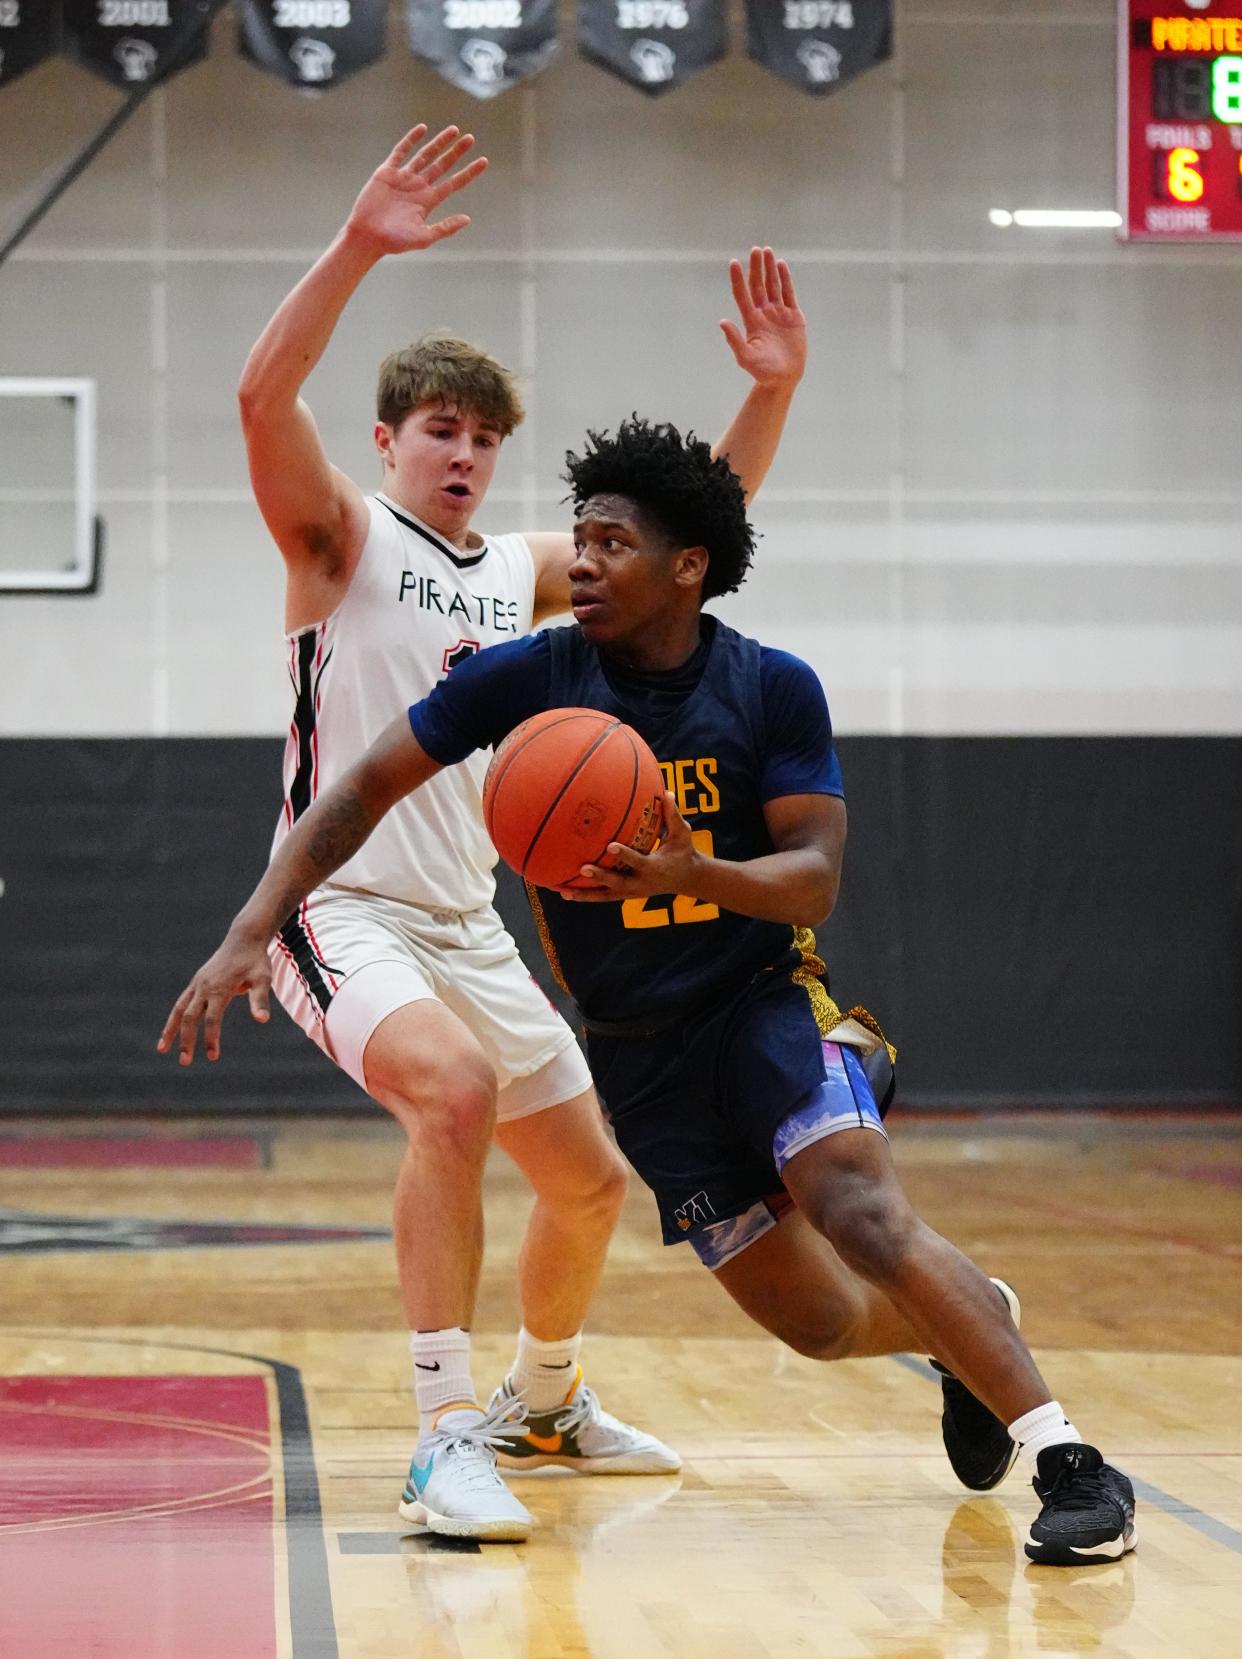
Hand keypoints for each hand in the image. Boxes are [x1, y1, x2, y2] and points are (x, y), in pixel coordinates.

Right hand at [158, 930, 272, 1065]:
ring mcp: (197, 984)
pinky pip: (181, 1002)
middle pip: (189, 1017)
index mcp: (219, 988)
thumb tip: (262, 1020)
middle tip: (185, 1063)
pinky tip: (172, 1030)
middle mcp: (203, 987)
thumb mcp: (262, 978)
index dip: (211, 1038)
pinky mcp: (196, 983)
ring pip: (178, 1009)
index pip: (211, 1018)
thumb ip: (260, 999)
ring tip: (161, 1050)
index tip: (213, 1056)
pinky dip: (174, 1017)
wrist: (244, 939)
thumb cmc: (255, 960)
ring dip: (169, 1030)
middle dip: (186, 1040)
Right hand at [344, 124, 488, 257]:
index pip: (454, 183)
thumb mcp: (424, 237)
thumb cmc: (394, 242)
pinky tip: (423, 129)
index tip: (484, 161)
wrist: (367, 236)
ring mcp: (403, 178)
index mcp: (429, 201)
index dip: (469, 172)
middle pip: (442, 165)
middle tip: (471, 138)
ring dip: (439, 142)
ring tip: (454, 130)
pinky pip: (401, 151)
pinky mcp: (387, 172)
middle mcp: (419, 187)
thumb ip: (445, 227)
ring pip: (425, 155)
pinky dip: (411, 139)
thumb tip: (467, 219)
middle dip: (456, 152)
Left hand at [557, 794, 701, 902]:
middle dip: (600, 877)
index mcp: (654, 867)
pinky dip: (584, 896)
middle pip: (618, 883)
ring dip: (584, 894)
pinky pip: (602, 897)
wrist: (687, 879)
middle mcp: (641, 883)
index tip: (610, 846)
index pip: (637, 861)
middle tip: (583, 869)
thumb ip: (673, 815)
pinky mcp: (625, 895)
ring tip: (562, 890)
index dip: (624, 855)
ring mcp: (631, 892)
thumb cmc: (683, 851)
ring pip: (605, 896)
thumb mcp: (682, 834)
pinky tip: (564, 892)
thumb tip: (668, 792)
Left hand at [720, 247, 806, 389]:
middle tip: (755, 249)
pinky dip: (785, 279)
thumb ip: (734, 339)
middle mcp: (763, 314)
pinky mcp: (793, 316)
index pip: (742, 295)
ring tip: (767, 251)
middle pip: (758, 285)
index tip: (733, 263)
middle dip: (756, 267)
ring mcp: (778, 313)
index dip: (738, 279)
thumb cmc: (762, 371)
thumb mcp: (745, 357)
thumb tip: (722, 321)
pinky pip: (788, 293)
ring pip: (773, 285)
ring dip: (770, 269)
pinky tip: (781, 265)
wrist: (783, 378)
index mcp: (751, 321)